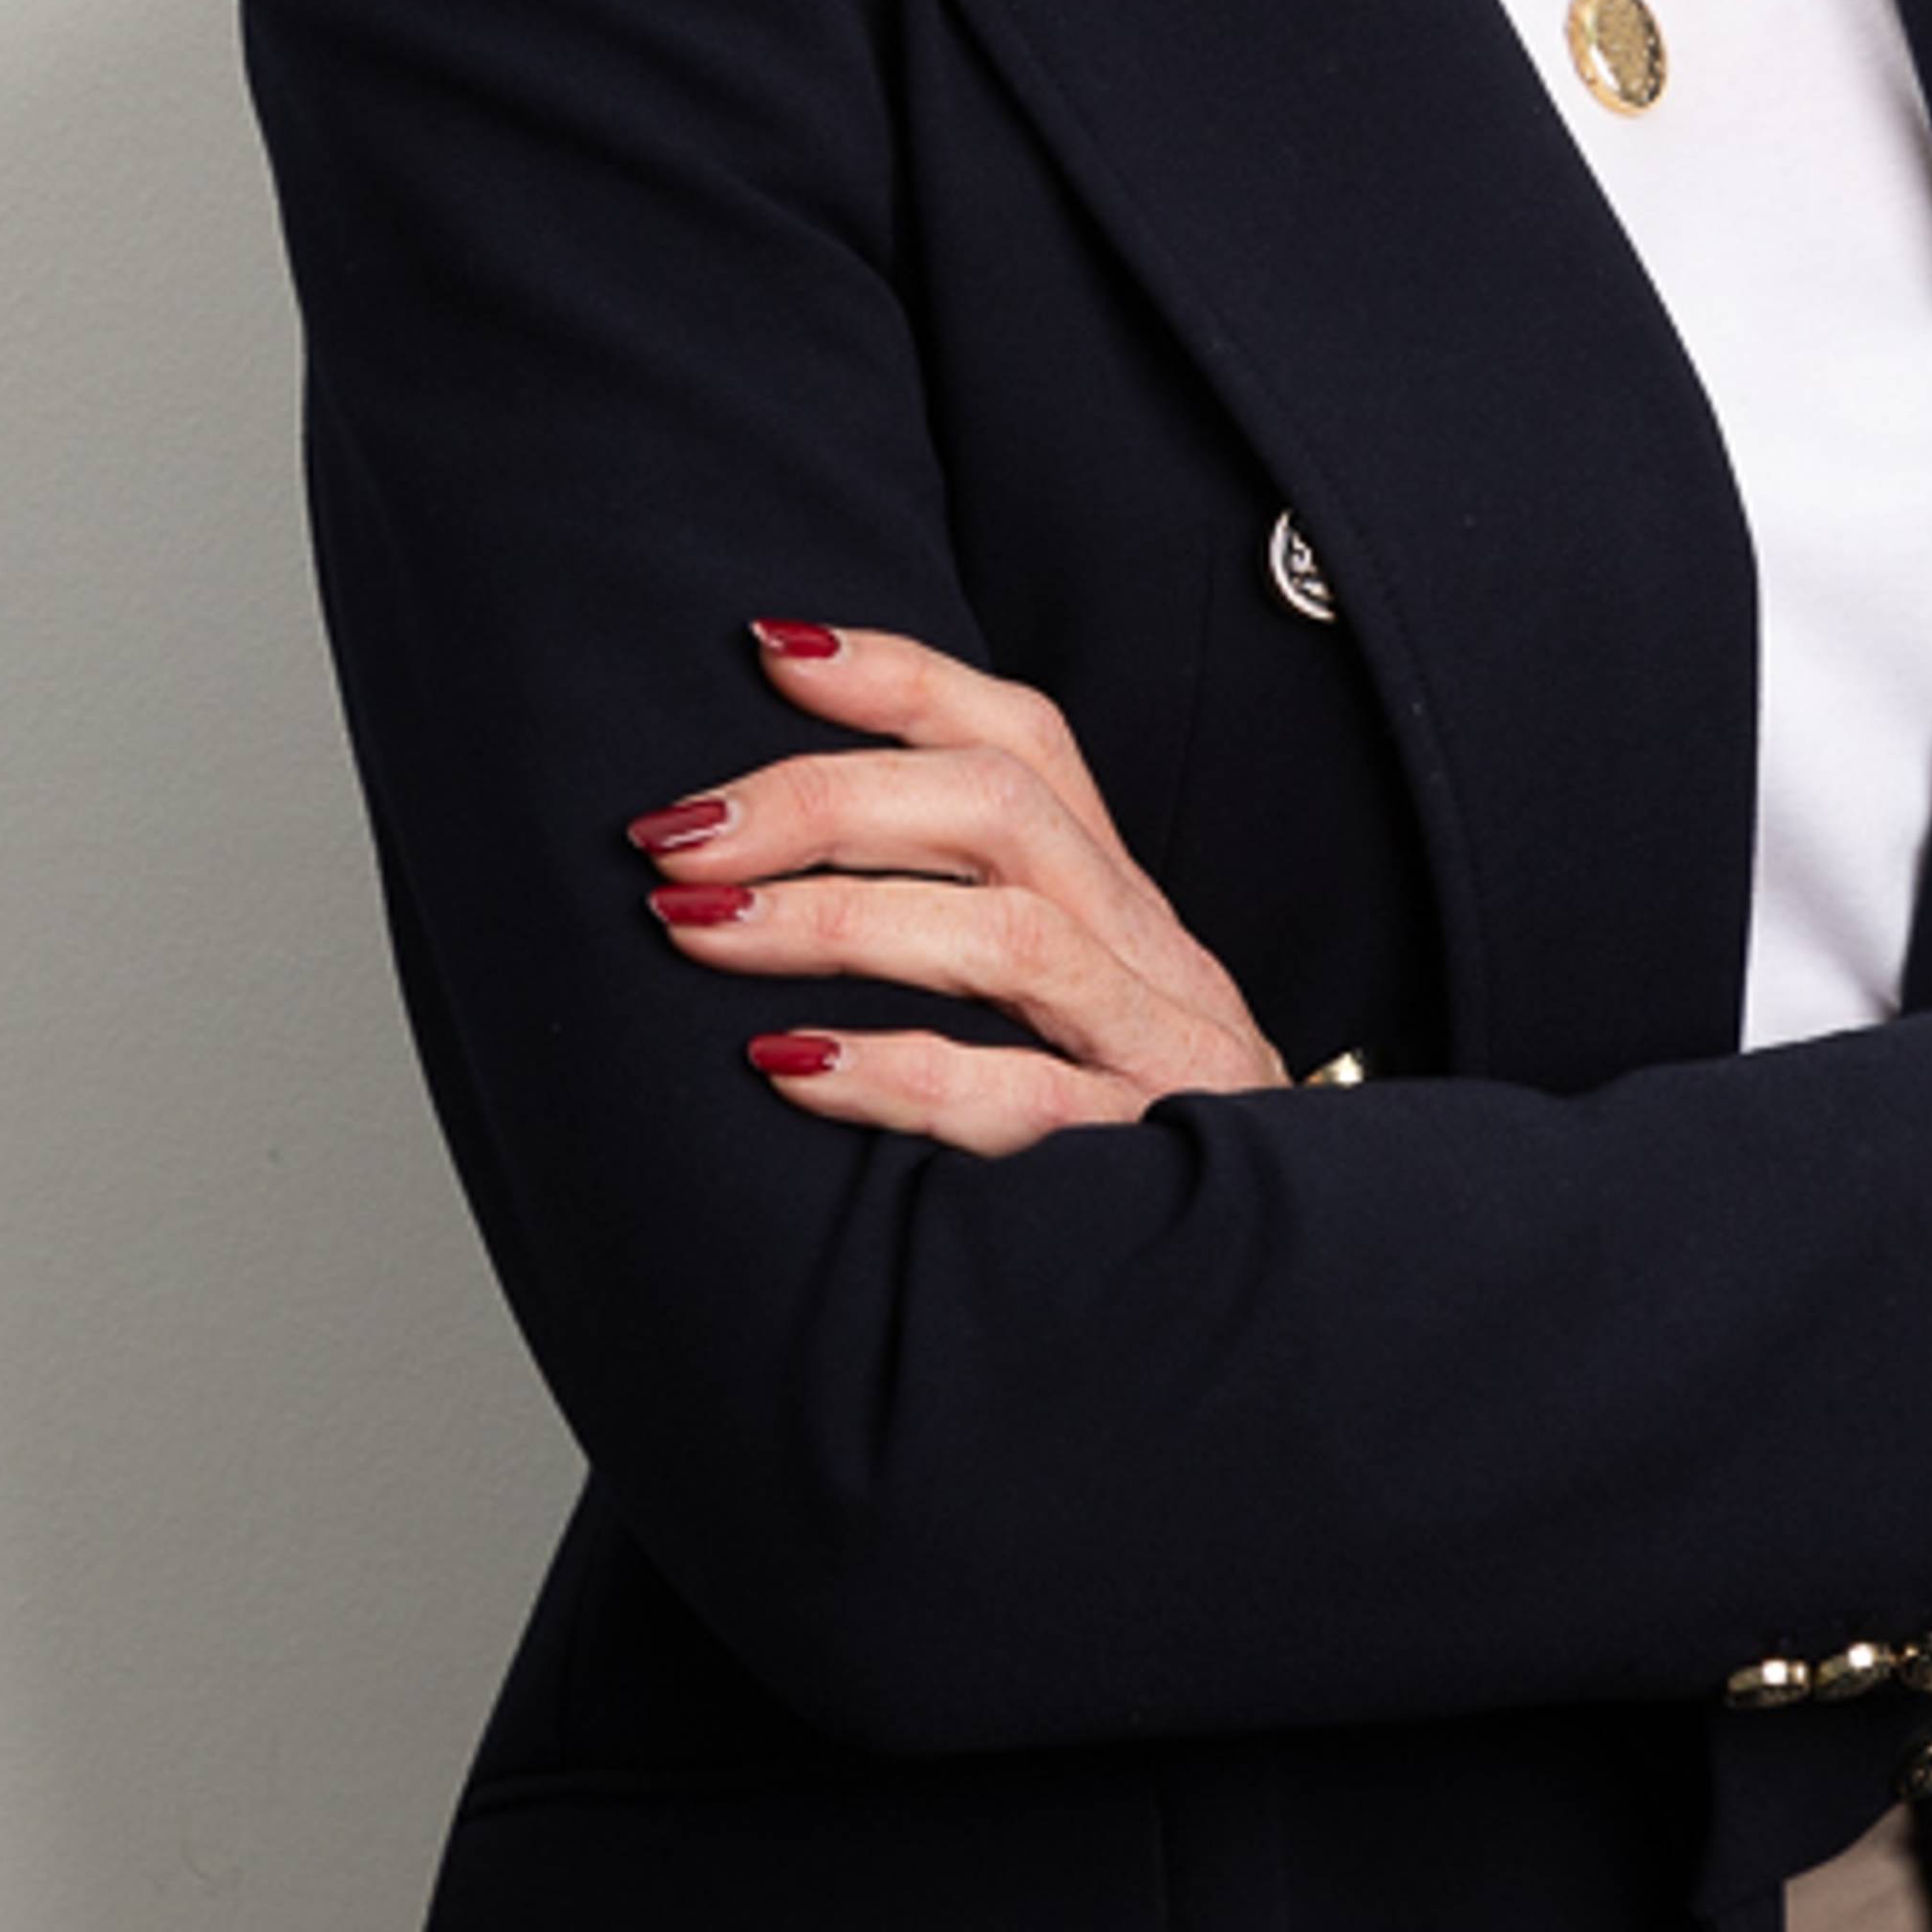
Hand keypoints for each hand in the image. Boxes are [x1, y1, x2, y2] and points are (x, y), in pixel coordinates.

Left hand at [628, 623, 1291, 1155]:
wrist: (1254, 1282)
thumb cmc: (1120, 1134)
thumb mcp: (1057, 1008)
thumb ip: (952, 920)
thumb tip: (755, 851)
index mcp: (1119, 897)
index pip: (1025, 739)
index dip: (902, 680)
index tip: (769, 649)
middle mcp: (1151, 951)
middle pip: (1003, 808)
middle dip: (825, 801)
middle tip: (678, 836)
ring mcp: (1162, 1053)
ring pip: (1011, 936)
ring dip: (837, 918)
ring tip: (699, 930)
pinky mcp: (1150, 1162)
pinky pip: (1025, 1101)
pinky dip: (901, 1071)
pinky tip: (790, 1068)